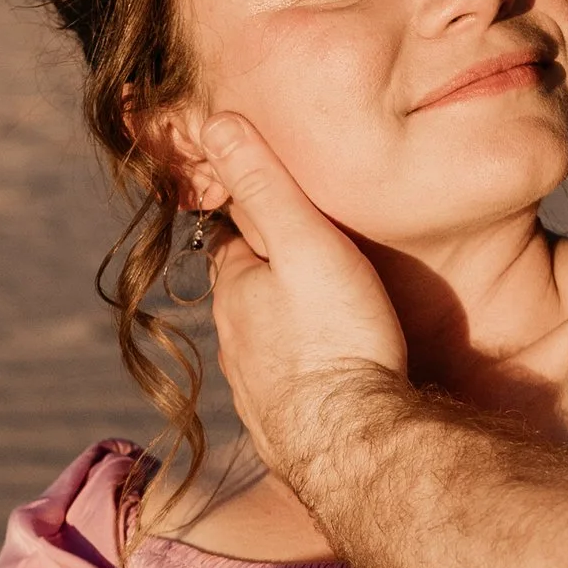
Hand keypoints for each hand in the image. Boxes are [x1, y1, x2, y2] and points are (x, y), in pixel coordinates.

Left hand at [202, 113, 408, 481]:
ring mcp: (255, 393)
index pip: (234, 242)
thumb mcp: (304, 243)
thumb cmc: (338, 338)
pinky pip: (287, 394)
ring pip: (265, 347)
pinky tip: (329, 380)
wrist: (356, 447)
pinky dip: (302, 378)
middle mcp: (234, 343)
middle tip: (310, 263)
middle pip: (247, 296)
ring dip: (285, 332)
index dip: (253, 222)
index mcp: (235, 291)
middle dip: (269, 279)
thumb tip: (212, 121)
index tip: (274, 209)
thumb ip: (263, 184)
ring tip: (323, 320)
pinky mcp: (283, 433)